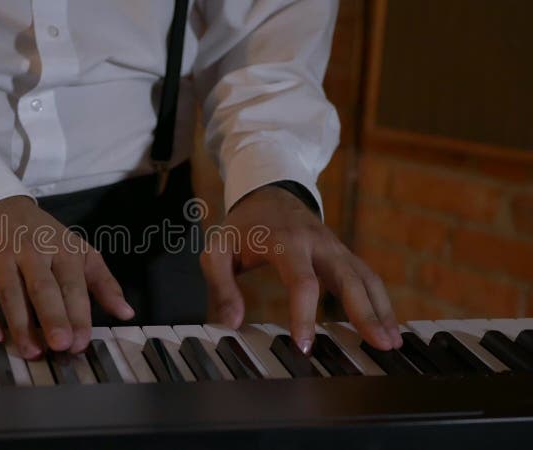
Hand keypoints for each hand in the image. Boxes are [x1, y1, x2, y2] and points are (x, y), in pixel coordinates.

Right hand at [0, 196, 134, 358]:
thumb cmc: (41, 236)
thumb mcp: (77, 251)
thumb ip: (102, 282)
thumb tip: (126, 312)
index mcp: (62, 248)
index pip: (72, 284)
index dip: (77, 314)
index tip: (81, 342)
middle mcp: (32, 251)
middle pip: (43, 288)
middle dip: (53, 316)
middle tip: (60, 345)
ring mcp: (1, 256)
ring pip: (11, 292)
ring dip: (20, 324)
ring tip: (31, 351)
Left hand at [200, 185, 402, 352]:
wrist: (268, 194)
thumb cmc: (242, 227)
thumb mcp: (217, 249)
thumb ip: (221, 285)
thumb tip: (231, 323)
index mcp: (285, 241)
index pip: (302, 281)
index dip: (305, 315)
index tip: (305, 346)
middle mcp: (317, 243)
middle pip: (348, 278)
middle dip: (365, 312)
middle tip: (378, 344)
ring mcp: (335, 248)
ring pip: (365, 278)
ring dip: (382, 309)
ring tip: (392, 343)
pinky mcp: (344, 255)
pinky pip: (367, 278)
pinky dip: (381, 302)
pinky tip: (389, 327)